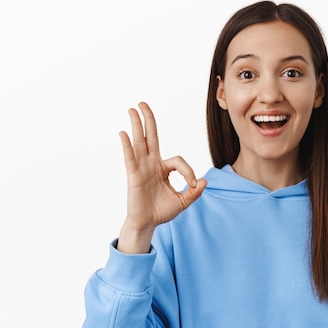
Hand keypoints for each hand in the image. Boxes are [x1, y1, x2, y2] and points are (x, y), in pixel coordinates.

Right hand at [117, 102, 205, 253]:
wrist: (147, 223)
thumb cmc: (162, 212)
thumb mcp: (183, 202)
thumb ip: (194, 192)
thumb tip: (203, 181)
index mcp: (163, 169)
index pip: (178, 161)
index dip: (188, 170)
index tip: (192, 184)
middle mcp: (151, 164)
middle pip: (150, 137)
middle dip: (148, 120)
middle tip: (142, 103)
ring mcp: (141, 168)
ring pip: (139, 142)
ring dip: (136, 125)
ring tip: (132, 109)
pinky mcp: (133, 175)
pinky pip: (130, 157)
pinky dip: (127, 145)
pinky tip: (123, 133)